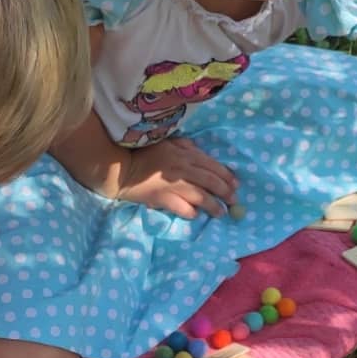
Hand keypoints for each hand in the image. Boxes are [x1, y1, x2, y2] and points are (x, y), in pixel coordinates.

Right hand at [118, 138, 237, 219]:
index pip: (212, 165)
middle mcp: (182, 169)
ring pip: (200, 196)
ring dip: (213, 206)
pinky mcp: (162, 198)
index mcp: (185, 154)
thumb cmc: (142, 153)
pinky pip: (181, 208)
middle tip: (233, 200)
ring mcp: (173, 185)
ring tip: (220, 213)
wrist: (120, 168)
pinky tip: (196, 215)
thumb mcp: (166, 142)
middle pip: (210, 181)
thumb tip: (199, 151)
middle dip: (225, 192)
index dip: (226, 175)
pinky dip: (191, 212)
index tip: (236, 184)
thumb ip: (185, 145)